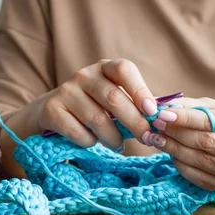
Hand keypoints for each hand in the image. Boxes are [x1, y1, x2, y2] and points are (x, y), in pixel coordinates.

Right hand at [36, 59, 156, 150]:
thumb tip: (162, 119)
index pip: (124, 70)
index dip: (140, 90)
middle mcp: (84, 75)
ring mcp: (66, 91)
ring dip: (113, 138)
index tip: (152, 111)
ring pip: (97, 119)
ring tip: (119, 146)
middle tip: (147, 139)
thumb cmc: (94, 107)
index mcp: (104, 68)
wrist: (52, 112)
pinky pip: (78, 132)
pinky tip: (93, 142)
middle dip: (135, 122)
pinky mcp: (52, 110)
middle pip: (114, 98)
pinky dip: (90, 142)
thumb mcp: (113, 98)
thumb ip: (134, 104)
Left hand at [143, 98, 214, 190]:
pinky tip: (171, 155)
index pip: (214, 121)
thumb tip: (160, 104)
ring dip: (175, 149)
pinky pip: (200, 178)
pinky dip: (182, 166)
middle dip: (177, 133)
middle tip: (157, 126)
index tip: (163, 114)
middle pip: (206, 142)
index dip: (186, 119)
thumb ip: (190, 105)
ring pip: (201, 161)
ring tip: (159, 139)